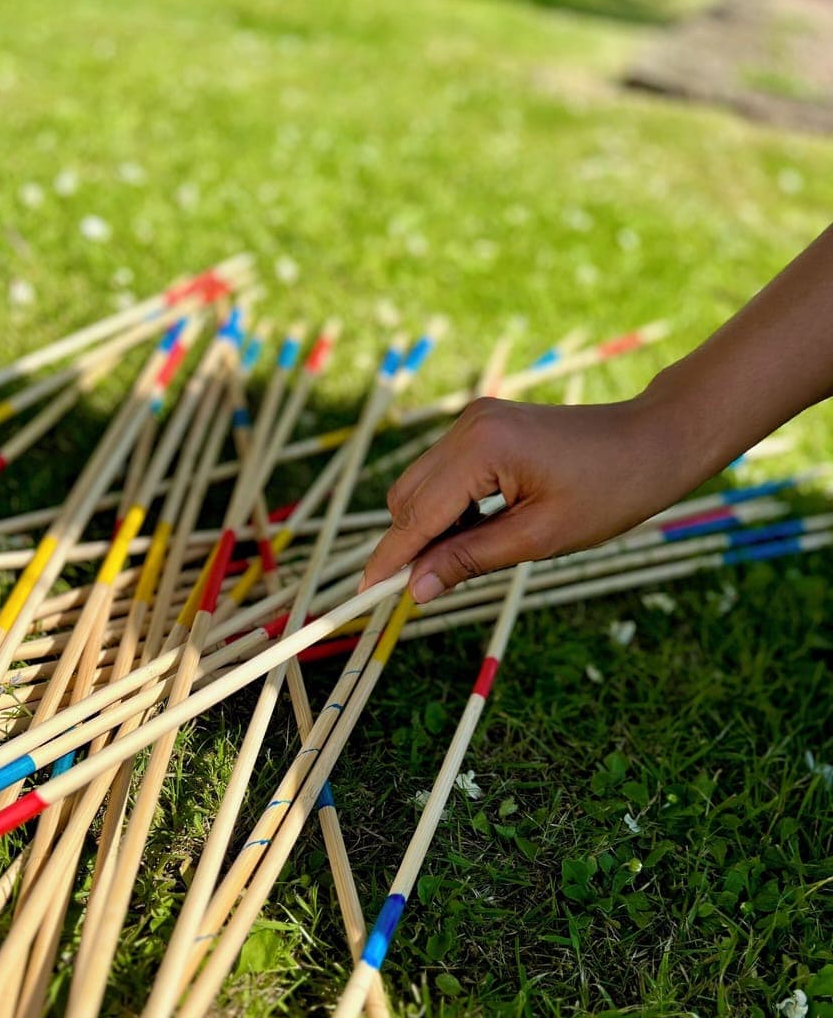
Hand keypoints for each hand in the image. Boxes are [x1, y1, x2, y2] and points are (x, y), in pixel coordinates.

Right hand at [359, 393, 698, 603]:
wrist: (653, 440)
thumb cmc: (610, 490)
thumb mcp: (539, 538)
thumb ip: (470, 559)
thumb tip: (416, 588)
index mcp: (482, 448)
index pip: (417, 515)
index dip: (390, 559)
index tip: (364, 596)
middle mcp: (468, 425)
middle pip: (407, 498)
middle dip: (410, 544)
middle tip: (428, 590)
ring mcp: (474, 421)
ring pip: (421, 486)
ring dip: (431, 527)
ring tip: (472, 556)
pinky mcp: (484, 425)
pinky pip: (444, 473)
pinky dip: (450, 508)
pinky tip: (482, 528)